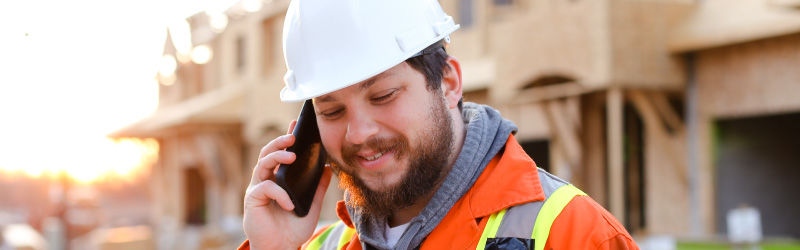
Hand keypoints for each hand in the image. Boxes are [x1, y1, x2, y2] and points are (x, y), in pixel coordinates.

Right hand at [243, 120, 332, 249]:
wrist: (282, 248)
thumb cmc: (293, 228)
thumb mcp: (311, 205)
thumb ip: (318, 187)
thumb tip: (328, 167)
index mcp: (279, 178)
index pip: (281, 153)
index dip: (286, 138)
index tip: (296, 125)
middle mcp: (266, 179)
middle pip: (267, 153)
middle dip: (279, 141)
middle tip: (292, 136)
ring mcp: (258, 188)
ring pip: (262, 163)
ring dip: (277, 156)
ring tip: (292, 156)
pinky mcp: (252, 200)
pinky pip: (265, 188)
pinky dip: (280, 193)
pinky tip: (289, 203)